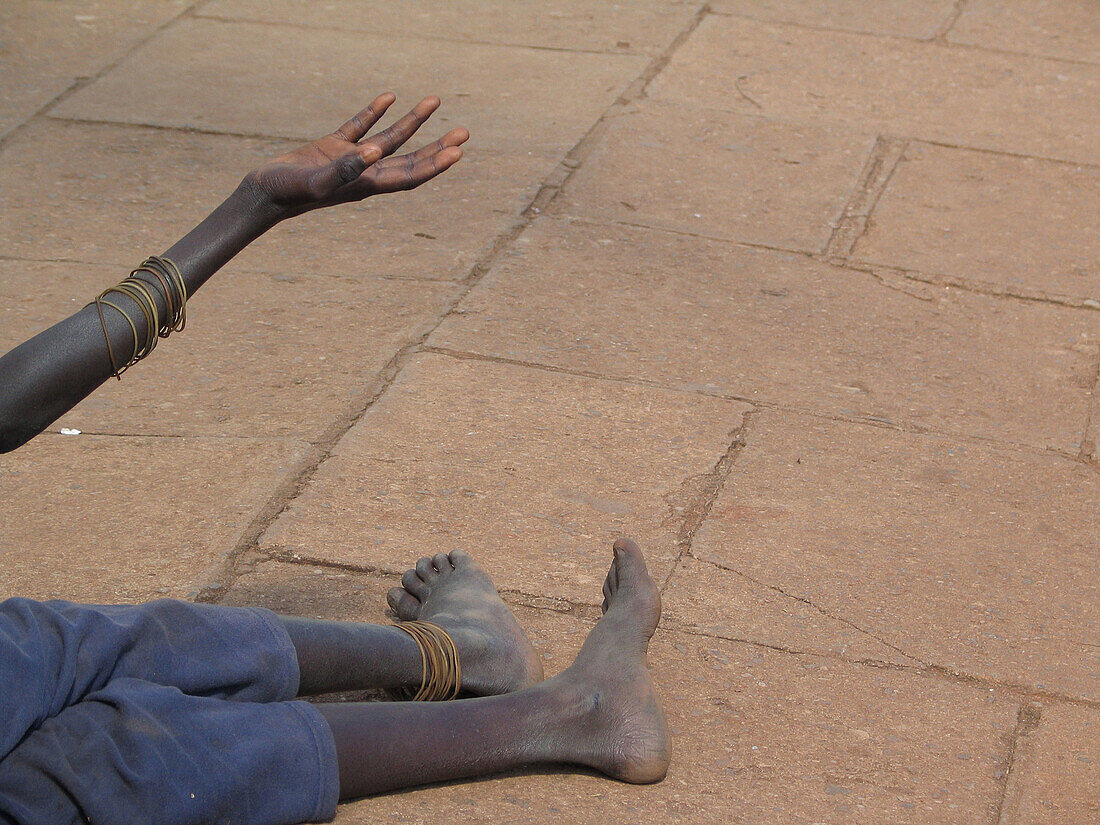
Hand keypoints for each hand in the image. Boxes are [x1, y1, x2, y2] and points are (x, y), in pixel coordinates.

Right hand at [243, 93, 467, 220]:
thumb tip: (375, 152)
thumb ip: (345, 169)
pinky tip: (389, 97)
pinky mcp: (332, 147)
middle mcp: (364, 174)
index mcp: (367, 185)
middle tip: (463, 133)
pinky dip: (374, 112)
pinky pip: (360, 127)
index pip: (409, 175)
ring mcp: (350, 160)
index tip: (457, 151)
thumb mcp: (318, 181)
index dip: (435, 165)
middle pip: (410, 160)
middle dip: (437, 148)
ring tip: (434, 101)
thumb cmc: (289, 192)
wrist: (263, 193)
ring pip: (389, 139)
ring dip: (413, 122)